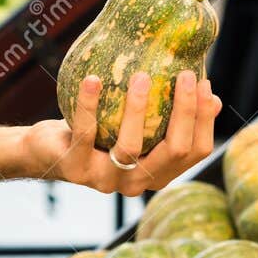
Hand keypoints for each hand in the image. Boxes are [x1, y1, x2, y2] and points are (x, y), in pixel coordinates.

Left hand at [24, 70, 220, 195]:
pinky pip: (85, 134)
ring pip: (130, 148)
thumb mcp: (134, 123)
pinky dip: (89, 105)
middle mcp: (137, 183)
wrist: (47, 151)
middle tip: (185, 74)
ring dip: (138, 109)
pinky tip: (93, 79)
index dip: (205, 120)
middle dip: (185, 112)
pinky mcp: (75, 170)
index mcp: (157, 173)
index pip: (195, 152)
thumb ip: (165, 114)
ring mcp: (106, 180)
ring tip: (141, 75)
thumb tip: (210, 91)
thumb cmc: (98, 131)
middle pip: (173, 150)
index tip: (206, 84)